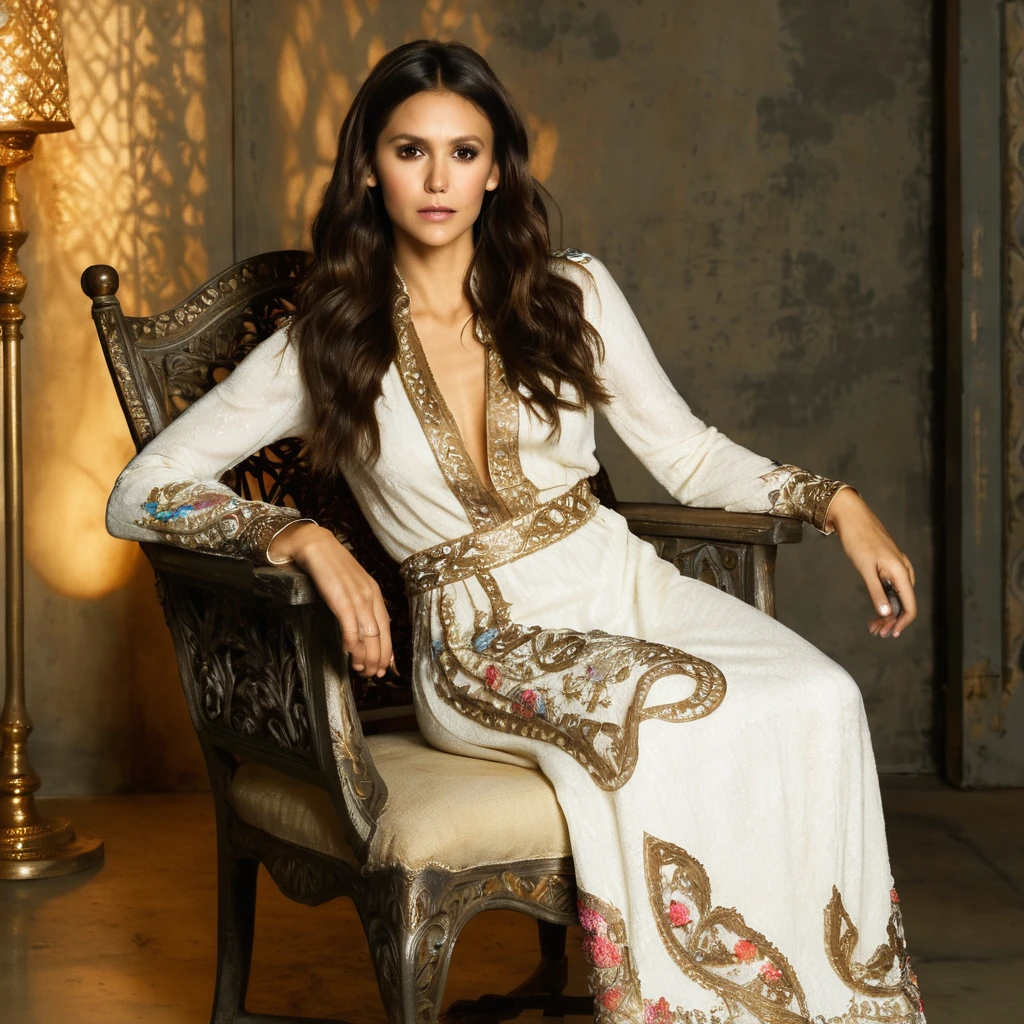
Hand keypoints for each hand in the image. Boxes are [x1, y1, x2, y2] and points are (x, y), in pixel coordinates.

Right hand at [268, 521, 393, 677]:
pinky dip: (350, 640)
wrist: (314, 545)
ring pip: (368, 633)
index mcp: (375, 594)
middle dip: (377, 658)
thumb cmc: (330, 568)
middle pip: (380, 634)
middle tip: (372, 675)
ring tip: (360, 670)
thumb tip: (363, 632)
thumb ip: (359, 607)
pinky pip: (350, 624)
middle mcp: (370, 596)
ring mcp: (357, 596)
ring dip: (364, 655)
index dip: (387, 651)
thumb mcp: (351, 587)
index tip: (385, 668)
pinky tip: (347, 651)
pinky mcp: (341, 596)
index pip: (387, 628)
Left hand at [825, 488, 916, 638]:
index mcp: (901, 572)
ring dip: (887, 613)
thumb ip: (876, 592)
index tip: (890, 634)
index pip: (910, 606)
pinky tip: (876, 608)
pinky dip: (884, 600)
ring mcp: (897, 567)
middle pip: (904, 603)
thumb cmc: (857, 540)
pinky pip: (892, 587)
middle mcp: (904, 570)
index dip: (902, 623)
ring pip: (898, 596)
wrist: (852, 516)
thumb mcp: (865, 569)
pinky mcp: (889, 564)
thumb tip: (887, 615)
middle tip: (875, 633)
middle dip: (891, 621)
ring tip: (873, 626)